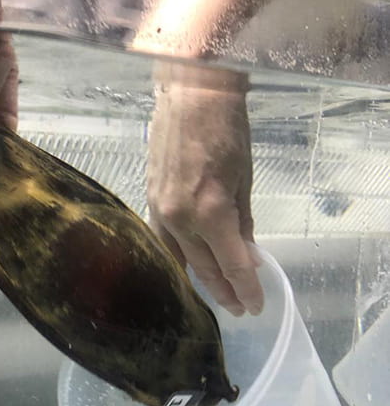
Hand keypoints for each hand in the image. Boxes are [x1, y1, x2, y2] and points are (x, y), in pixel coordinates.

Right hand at [147, 63, 262, 315]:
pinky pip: (163, 241)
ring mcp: (160, 212)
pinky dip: (178, 258)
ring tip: (216, 295)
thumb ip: (244, 223)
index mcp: (211, 212)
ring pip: (180, 259)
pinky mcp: (150, 203)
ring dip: (199, 280)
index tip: (255, 306)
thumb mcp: (245, 179)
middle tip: (238, 309)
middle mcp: (181, 219)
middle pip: (205, 267)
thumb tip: (248, 254)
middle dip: (225, 291)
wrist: (190, 97)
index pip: (233, 264)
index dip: (246, 288)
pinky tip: (185, 267)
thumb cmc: (227, 131)